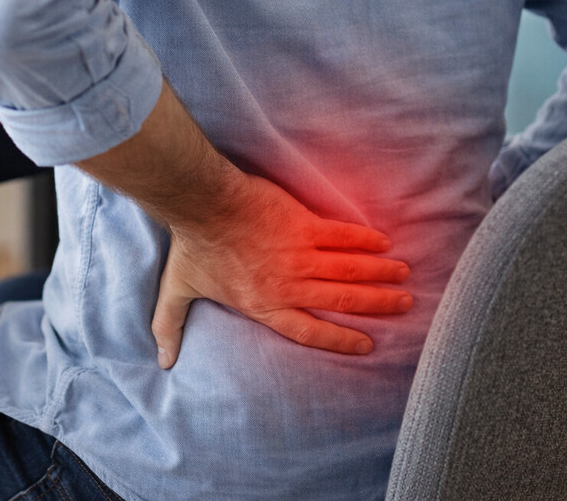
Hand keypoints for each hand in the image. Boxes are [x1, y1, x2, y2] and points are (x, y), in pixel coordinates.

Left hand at [151, 172, 412, 368]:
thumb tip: (163, 362)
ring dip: (379, 274)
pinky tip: (383, 243)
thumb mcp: (176, 291)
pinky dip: (364, 240)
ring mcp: (299, 255)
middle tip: (403, 305)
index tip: (365, 345)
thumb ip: (170, 326)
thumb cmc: (192, 248)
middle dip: (375, 306)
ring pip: (349, 270)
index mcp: (264, 306)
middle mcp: (288, 285)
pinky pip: (342, 236)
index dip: (339, 340)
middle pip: (341, 301)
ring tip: (403, 276)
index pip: (309, 332)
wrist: (203, 204)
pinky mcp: (304, 225)